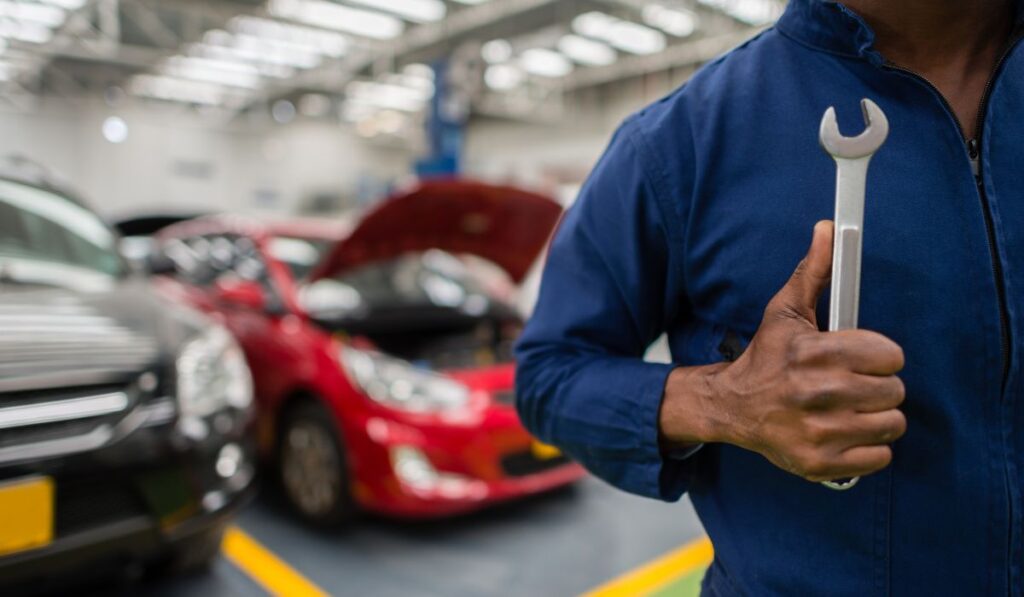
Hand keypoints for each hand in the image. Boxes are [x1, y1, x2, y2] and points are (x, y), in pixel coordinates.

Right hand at [660, 221, 906, 482]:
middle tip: (854, 385)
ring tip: (851, 409)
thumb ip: (813, 271)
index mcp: (813, 353)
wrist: (731, 408)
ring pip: (891, 425)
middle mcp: (815, 394)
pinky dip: (868, 449)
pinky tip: (845, 433)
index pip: (889, 355)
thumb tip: (828, 229)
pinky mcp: (819, 463)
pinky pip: (879, 458)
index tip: (863, 359)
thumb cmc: (767, 358)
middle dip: (879, 387)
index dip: (880, 356)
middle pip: (894, 391)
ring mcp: (818, 432)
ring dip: (876, 418)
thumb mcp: (785, 312)